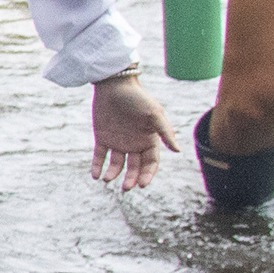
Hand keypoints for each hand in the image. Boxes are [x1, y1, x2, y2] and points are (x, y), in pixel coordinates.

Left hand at [90, 72, 177, 190]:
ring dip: (113, 174)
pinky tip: (95, 175)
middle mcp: (134, 143)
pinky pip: (100, 156)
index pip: (150, 163)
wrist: (114, 84)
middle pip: (134, 167)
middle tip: (126, 188)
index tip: (141, 184)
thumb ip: (165, 132)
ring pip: (116, 164)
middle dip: (131, 179)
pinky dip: (97, 166)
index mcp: (149, 140)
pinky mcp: (103, 138)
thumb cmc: (138, 98)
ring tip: (107, 179)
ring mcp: (118, 142)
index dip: (147, 174)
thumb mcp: (154, 114)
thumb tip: (178, 151)